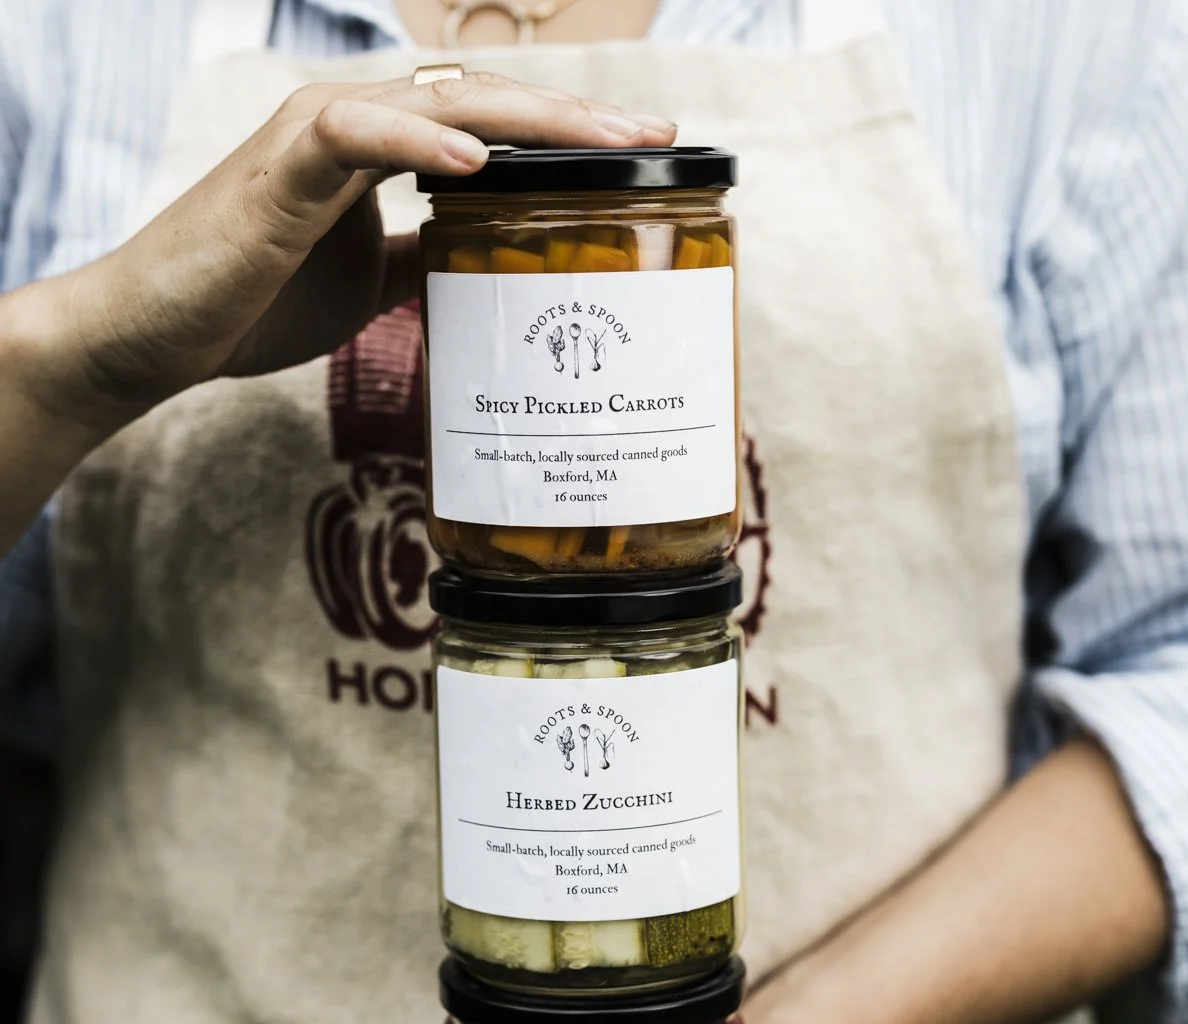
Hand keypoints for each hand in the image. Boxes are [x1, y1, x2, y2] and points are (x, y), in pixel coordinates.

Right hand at [17, 73, 673, 433]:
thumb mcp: (367, 284)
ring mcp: (316, 137)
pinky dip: (417, 143)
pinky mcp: (280, 169)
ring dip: (526, 117)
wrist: (160, 333)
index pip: (490, 125)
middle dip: (575, 117)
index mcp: (380, 149)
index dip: (567, 136)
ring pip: (437, 102)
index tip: (644, 155)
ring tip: (602, 140)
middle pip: (483, 102)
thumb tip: (482, 266)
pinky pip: (355, 136)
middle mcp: (356, 127)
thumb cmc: (257, 302)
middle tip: (657, 135)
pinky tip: (480, 164)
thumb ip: (422, 262)